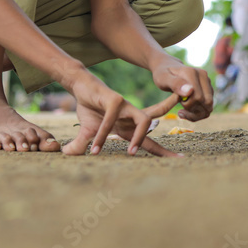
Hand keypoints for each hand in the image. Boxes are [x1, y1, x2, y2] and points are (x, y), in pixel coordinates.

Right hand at [62, 73, 178, 156]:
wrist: (80, 87)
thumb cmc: (89, 108)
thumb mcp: (87, 132)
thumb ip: (82, 144)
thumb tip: (68, 154)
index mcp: (129, 127)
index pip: (149, 141)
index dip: (162, 151)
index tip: (180, 159)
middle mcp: (132, 117)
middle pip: (158, 128)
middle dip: (166, 142)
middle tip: (176, 158)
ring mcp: (125, 107)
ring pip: (143, 121)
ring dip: (138, 138)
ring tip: (130, 153)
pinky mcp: (114, 101)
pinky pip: (111, 119)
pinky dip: (103, 134)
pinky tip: (95, 148)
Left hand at [151, 61, 213, 121]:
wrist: (167, 67)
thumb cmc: (163, 74)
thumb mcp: (163, 79)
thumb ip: (175, 84)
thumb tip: (190, 91)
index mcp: (193, 73)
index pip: (198, 97)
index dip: (188, 105)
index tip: (177, 103)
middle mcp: (203, 76)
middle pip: (207, 102)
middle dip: (193, 111)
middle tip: (180, 111)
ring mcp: (207, 82)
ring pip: (209, 106)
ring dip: (197, 114)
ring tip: (183, 112)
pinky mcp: (208, 88)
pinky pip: (208, 106)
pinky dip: (198, 113)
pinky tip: (187, 112)